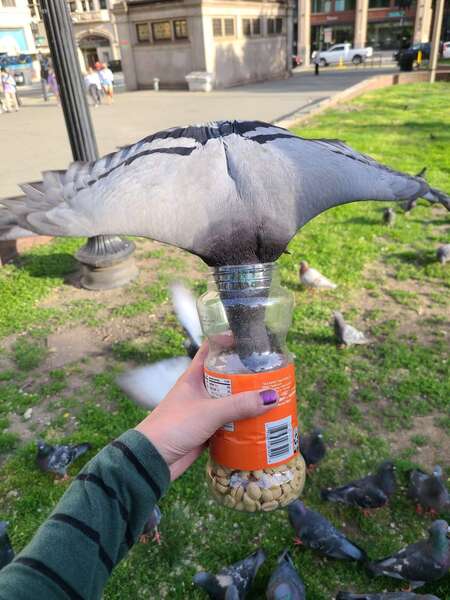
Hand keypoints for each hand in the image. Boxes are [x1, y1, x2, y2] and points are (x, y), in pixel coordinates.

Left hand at [135, 342, 278, 479]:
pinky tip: (260, 423)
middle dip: (247, 375)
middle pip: (227, 376)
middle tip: (271, 372)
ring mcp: (203, 410)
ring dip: (247, 401)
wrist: (152, 459)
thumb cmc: (174, 426)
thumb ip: (239, 405)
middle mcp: (199, 390)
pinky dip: (243, 423)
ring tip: (273, 397)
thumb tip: (271, 397)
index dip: (228, 341)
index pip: (211, 350)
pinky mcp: (207, 430)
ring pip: (230, 401)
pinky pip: (229, 423)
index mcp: (194, 377)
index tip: (250, 339)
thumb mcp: (209, 412)